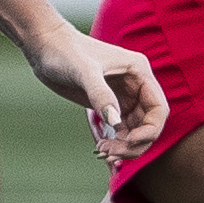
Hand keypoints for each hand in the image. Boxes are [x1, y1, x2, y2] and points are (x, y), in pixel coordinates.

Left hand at [24, 23, 166, 164]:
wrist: (45, 48)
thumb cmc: (65, 51)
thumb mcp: (83, 71)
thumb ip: (101, 95)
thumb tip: (116, 123)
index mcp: (139, 72)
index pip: (158, 109)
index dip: (151, 130)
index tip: (131, 141)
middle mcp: (136, 86)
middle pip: (149, 125)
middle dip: (135, 143)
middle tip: (111, 154)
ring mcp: (123, 97)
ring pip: (135, 130)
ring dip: (124, 146)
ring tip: (103, 152)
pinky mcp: (108, 104)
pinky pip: (120, 130)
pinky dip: (114, 143)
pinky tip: (100, 148)